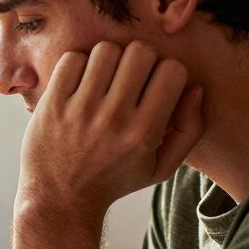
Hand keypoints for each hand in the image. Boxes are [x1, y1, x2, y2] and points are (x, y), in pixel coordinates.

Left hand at [18, 40, 204, 217]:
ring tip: (104, 80)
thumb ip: (189, 130)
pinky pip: (72, 58)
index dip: (167, 72)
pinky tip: (80, 84)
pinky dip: (78, 65)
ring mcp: (80, 109)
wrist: (59, 199)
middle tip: (130, 79)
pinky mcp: (52, 103)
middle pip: (140, 51)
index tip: (155, 86)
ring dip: (108, 60)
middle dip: (140, 60)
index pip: (172, 70)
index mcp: (144, 132)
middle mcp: (113, 117)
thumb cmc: (114, 180)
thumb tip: (196, 88)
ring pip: (106, 49)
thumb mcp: (161, 168)